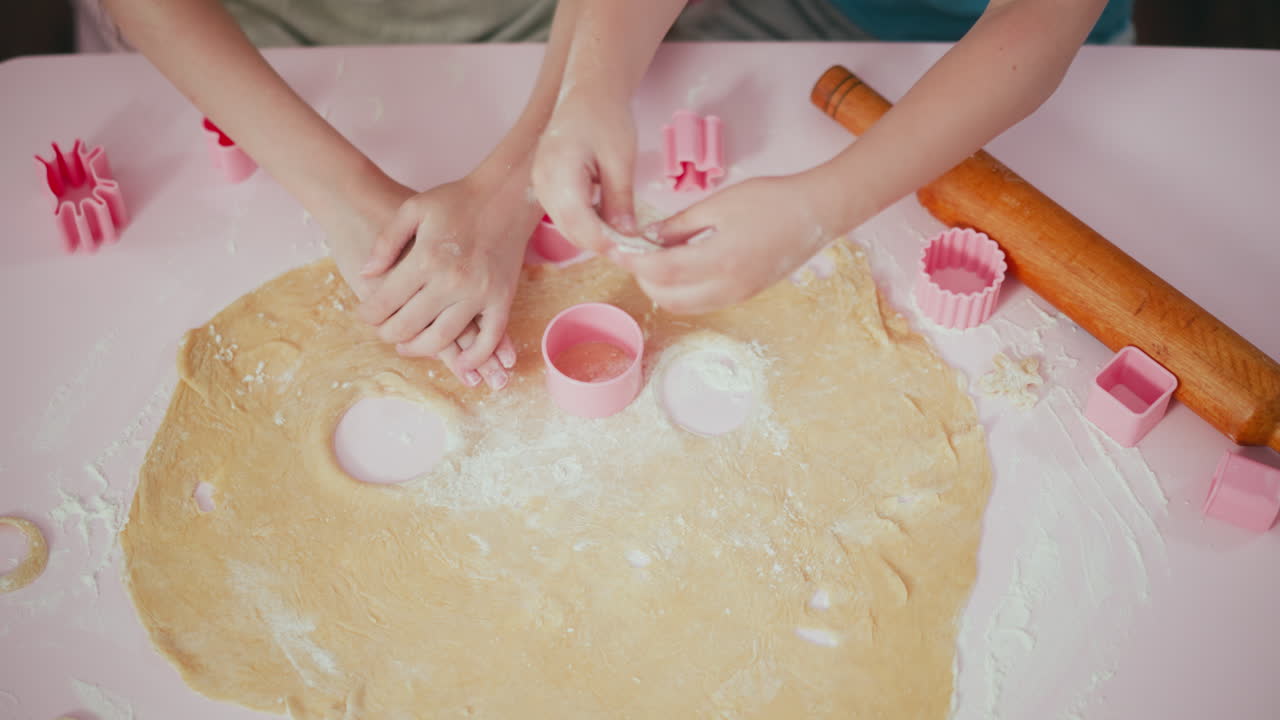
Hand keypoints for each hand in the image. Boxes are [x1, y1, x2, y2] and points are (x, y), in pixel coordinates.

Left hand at [355, 169, 540, 389]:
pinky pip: (489, 338)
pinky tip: (459, 364)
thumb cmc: (457, 200)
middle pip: (408, 325)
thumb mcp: (413, 209)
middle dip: (388, 333)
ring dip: (419, 349)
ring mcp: (479, 293)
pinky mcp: (502, 299)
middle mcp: (451, 281)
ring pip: (442, 338)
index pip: (385, 301)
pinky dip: (474, 357)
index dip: (369, 314)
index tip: (364, 315)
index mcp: (425, 259)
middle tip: (382, 331)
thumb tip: (365, 274)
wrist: (506, 194)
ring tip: (407, 345)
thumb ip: (386, 243)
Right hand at [532, 83, 637, 254]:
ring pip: (566, 227)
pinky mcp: (544, 186)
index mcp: (560, 173)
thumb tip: (626, 236)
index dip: (606, 243)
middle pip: (571, 231)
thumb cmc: (605, 118)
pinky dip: (585, 223)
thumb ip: (620, 201)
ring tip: (623, 232)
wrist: (588, 93)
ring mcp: (540, 185)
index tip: (631, 252)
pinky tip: (606, 217)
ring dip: (593, 235)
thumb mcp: (620, 160)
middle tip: (632, 247)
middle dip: (601, 243)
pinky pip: (563, 215)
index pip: (580, 225)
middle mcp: (542, 183)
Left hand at [610, 176, 834, 314]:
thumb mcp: (719, 204)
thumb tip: (649, 237)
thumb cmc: (771, 199)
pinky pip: (702, 303)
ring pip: (684, 306)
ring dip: (662, 287)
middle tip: (636, 252)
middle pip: (668, 298)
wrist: (817, 212)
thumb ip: (680, 225)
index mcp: (721, 260)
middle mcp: (729, 287)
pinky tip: (681, 264)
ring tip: (656, 258)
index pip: (663, 271)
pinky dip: (683, 290)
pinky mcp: (744, 295)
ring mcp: (738, 295)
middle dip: (644, 278)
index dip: (636, 262)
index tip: (619, 249)